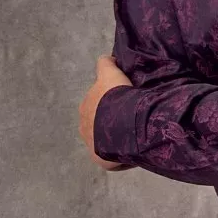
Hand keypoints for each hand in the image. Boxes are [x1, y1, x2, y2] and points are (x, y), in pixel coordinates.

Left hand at [79, 54, 132, 170]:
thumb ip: (106, 64)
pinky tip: (133, 151)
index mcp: (86, 105)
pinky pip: (111, 158)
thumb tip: (108, 59)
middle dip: (112, 119)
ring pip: (104, 140)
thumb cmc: (116, 97)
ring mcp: (90, 142)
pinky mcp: (98, 158)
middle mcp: (84, 124)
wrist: (122, 122)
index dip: (111, 100)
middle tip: (132, 117)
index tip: (126, 100)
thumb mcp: (111, 74)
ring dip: (116, 137)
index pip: (98, 101)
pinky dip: (120, 155)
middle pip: (99, 121)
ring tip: (134, 136)